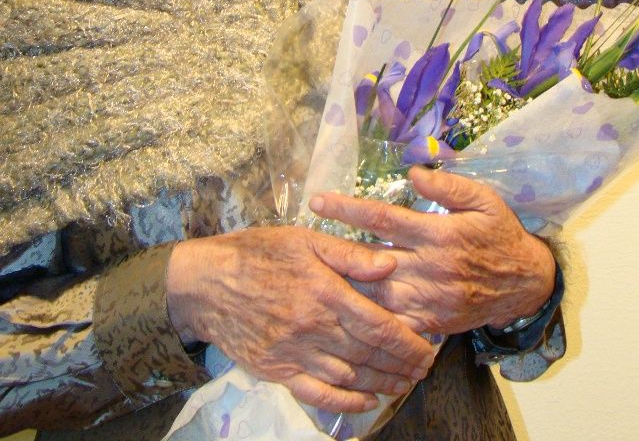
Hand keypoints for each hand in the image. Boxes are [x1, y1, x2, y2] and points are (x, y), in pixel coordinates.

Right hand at [166, 225, 434, 412]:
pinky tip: (364, 402)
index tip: (428, 348)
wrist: (206, 282)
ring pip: (350, 377)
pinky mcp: (278, 371)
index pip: (379, 325)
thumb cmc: (258, 253)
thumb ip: (349, 254)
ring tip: (403, 384)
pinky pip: (318, 394)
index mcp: (326, 293)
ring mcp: (296, 354)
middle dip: (402, 365)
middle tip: (424, 369)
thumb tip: (390, 264)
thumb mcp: (305, 239)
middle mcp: (314, 329)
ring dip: (381, 384)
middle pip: (370, 356)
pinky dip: (345, 403)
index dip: (408, 342)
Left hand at [309, 165, 555, 335]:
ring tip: (309, 278)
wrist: (525, 283)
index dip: (347, 209)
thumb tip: (413, 172)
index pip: (383, 218)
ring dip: (343, 288)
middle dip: (332, 252)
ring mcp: (429, 300)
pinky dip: (367, 322)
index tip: (317, 202)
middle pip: (370, 259)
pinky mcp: (432, 323)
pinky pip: (393, 325)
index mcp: (437, 234)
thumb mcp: (484, 199)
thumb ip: (449, 186)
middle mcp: (429, 268)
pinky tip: (342, 315)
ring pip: (376, 296)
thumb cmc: (500, 233)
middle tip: (298, 247)